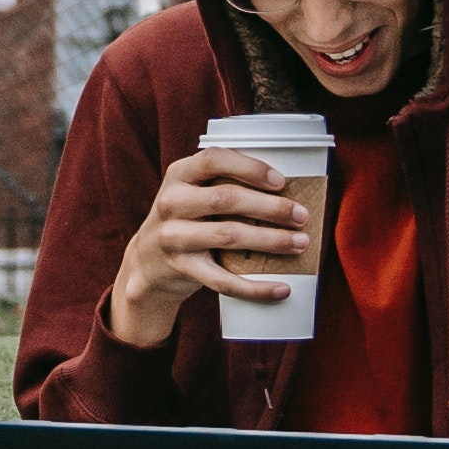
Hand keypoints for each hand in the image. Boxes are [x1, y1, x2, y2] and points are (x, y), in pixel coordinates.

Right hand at [107, 146, 317, 347]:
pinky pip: (223, 280)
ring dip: (270, 240)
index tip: (281, 181)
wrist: (147, 261)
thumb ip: (224, 182)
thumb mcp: (193, 191)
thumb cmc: (187, 218)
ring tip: (300, 243)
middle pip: (226, 199)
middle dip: (270, 207)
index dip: (249, 168)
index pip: (214, 159)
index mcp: (179, 174)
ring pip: (228, 236)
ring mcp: (173, 237)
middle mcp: (172, 202)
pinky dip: (256, 287)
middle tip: (301, 215)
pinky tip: (282, 288)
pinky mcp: (181, 269)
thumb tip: (288, 187)